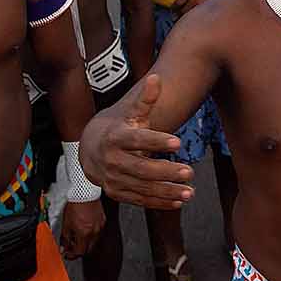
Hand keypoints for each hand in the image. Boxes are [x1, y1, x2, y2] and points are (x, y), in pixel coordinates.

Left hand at [59, 199, 104, 259]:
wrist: (85, 193)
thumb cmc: (75, 205)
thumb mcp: (66, 224)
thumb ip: (65, 238)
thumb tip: (63, 248)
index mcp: (84, 233)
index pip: (79, 252)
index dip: (72, 255)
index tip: (68, 254)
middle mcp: (94, 232)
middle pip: (88, 250)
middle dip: (79, 251)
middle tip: (72, 247)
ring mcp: (100, 228)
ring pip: (93, 243)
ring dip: (86, 243)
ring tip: (78, 237)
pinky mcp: (103, 222)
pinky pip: (98, 234)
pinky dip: (91, 236)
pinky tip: (85, 230)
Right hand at [79, 74, 195, 208]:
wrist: (90, 150)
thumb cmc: (119, 129)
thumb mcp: (130, 114)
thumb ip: (145, 100)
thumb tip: (157, 78)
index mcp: (116, 138)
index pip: (137, 140)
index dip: (157, 142)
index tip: (178, 142)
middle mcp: (112, 160)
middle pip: (141, 168)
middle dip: (166, 171)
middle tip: (190, 172)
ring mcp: (114, 179)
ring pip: (142, 188)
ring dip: (167, 191)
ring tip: (190, 191)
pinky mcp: (117, 193)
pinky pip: (140, 200)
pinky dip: (159, 202)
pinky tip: (179, 201)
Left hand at [171, 0, 221, 14]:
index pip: (178, 3)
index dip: (173, 7)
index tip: (172, 8)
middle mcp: (194, 1)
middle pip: (182, 11)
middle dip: (177, 14)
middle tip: (174, 16)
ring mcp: (200, 6)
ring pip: (189, 15)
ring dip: (184, 18)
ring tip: (181, 19)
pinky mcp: (206, 9)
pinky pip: (197, 15)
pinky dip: (193, 17)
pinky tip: (191, 18)